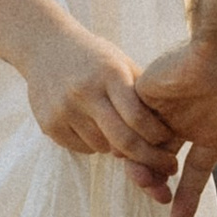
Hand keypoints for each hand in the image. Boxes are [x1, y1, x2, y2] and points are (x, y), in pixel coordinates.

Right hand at [18, 18, 181, 188]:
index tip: (170, 145)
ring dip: (118, 148)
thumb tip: (170, 134)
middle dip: (149, 159)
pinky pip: (83, 148)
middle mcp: (85, 92)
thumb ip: (143, 93)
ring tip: (120, 132)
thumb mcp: (122, 63)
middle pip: (122, 140)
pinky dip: (95, 145)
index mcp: (109, 74)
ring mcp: (64, 109)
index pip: (138, 116)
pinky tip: (94, 127)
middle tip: (165, 168)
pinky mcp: (49, 124)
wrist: (46, 47)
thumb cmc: (95, 58)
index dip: (158, 137)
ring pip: (103, 147)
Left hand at [135, 36, 216, 216]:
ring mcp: (165, 106)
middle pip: (163, 161)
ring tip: (148, 182)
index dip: (188, 196)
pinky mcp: (144, 91)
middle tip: (159, 202)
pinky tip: (137, 152)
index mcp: (213, 130)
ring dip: (143, 168)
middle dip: (159, 185)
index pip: (196, 169)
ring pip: (143, 146)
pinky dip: (131, 140)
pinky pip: (129, 124)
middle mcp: (187, 119)